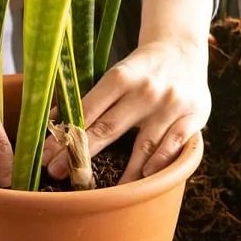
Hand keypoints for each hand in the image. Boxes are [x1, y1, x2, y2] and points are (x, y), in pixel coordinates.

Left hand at [43, 37, 209, 182]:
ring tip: (105, 192)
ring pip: (143, 145)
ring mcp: (171, 105)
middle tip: (58, 174)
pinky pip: (174, 145)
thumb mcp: (116, 74)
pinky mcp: (194, 115)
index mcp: (122, 76)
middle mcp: (146, 90)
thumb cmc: (141, 68)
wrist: (182, 49)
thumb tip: (56, 122)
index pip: (89, 110)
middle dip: (81, 154)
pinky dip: (159, 162)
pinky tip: (146, 176)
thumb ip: (92, 98)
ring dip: (123, 171)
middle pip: (109, 128)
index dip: (66, 134)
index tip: (46, 155)